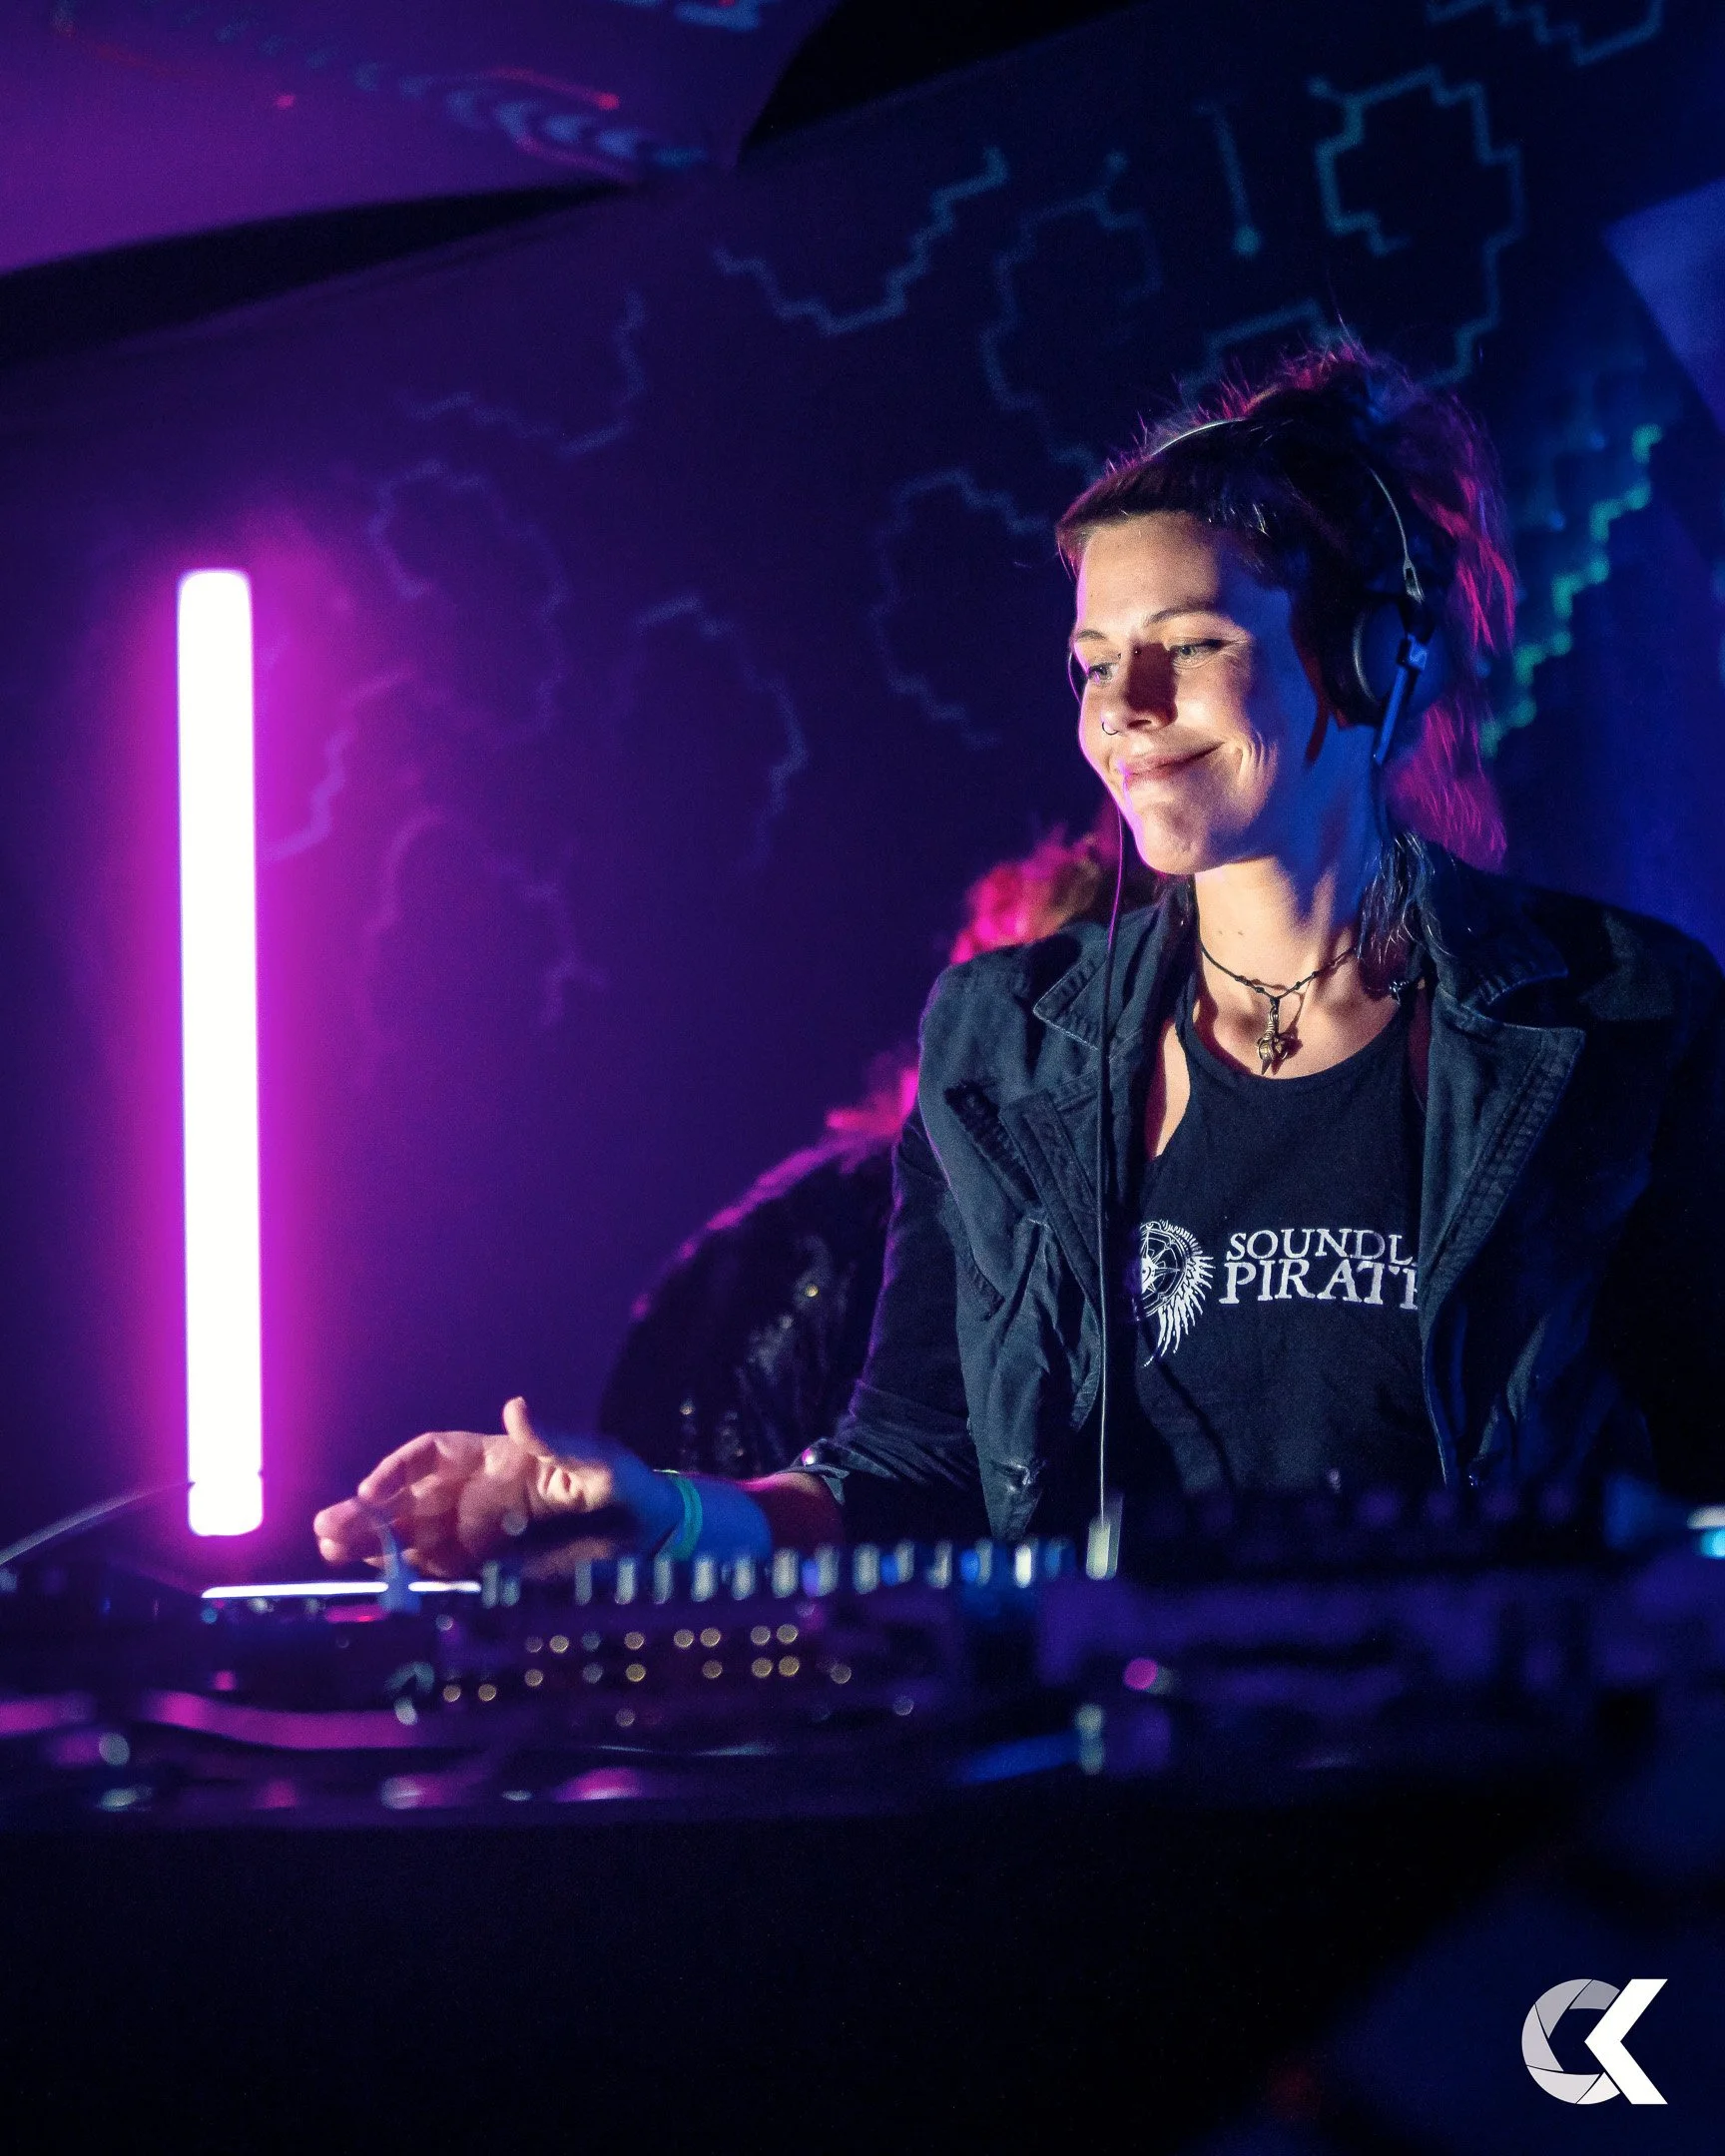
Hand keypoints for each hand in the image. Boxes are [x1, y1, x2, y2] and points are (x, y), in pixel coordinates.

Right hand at [312, 1397, 679, 1578]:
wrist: (654, 1542)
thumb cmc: (628, 1488)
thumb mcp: (600, 1461)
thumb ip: (557, 1440)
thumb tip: (515, 1407)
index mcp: (500, 1459)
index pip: (435, 1455)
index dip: (400, 1469)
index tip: (373, 1489)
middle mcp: (481, 1495)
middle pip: (413, 1499)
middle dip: (369, 1512)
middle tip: (328, 1530)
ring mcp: (482, 1535)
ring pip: (415, 1537)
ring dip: (375, 1544)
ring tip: (333, 1554)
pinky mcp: (491, 1573)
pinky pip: (440, 1573)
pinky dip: (408, 1577)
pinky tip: (378, 1583)